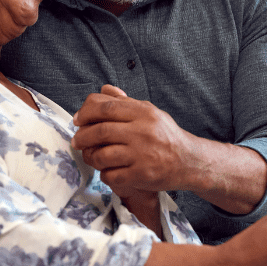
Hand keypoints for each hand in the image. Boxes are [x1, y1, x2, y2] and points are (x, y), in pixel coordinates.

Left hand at [72, 85, 197, 193]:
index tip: (78, 119)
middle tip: (77, 141)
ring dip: (91, 157)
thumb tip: (104, 89)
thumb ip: (126, 102)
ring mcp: (142, 155)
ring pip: (102, 155)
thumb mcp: (151, 112)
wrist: (189, 161)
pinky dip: (104, 174)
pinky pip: (111, 176)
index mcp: (144, 113)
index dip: (86, 112)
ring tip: (91, 156)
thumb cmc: (166, 136)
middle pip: (101, 131)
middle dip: (83, 136)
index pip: (107, 107)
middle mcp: (143, 132)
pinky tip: (108, 171)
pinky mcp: (141, 175)